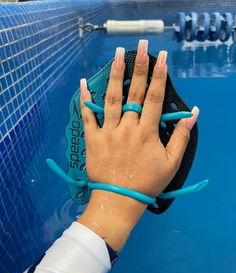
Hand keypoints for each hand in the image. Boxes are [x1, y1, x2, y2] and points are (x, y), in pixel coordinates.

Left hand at [78, 40, 198, 250]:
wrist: (119, 199)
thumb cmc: (148, 182)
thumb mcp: (172, 163)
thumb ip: (182, 137)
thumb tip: (193, 113)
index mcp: (147, 132)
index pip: (155, 98)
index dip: (159, 76)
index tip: (161, 58)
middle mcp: (128, 126)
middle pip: (134, 93)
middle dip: (138, 67)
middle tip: (140, 46)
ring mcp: (108, 131)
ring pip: (112, 98)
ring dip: (114, 75)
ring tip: (116, 54)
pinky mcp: (93, 139)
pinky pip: (88, 116)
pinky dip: (86, 99)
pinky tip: (84, 83)